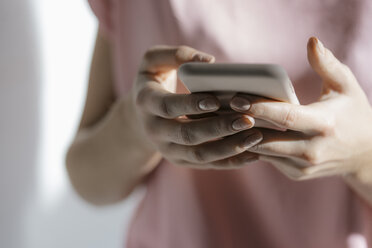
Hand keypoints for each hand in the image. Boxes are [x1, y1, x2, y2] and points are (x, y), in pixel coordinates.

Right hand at [132, 45, 262, 168]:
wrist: (141, 115)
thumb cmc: (153, 81)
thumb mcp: (153, 61)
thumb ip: (177, 55)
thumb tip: (209, 62)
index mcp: (146, 102)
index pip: (167, 106)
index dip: (190, 105)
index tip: (216, 100)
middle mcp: (154, 130)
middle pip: (186, 135)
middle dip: (218, 128)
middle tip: (247, 120)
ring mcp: (167, 149)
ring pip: (199, 155)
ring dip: (228, 148)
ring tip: (256, 137)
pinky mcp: (181, 160)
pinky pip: (207, 164)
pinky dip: (230, 161)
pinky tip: (252, 154)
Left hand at [230, 37, 371, 179]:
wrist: (365, 155)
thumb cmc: (353, 114)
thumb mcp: (346, 86)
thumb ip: (327, 64)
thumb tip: (311, 41)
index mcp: (324, 124)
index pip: (286, 116)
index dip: (259, 107)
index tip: (236, 98)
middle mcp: (311, 149)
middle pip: (266, 138)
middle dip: (238, 124)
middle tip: (214, 110)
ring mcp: (302, 166)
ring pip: (262, 151)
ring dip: (238, 136)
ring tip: (217, 121)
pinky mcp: (296, 174)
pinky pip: (267, 159)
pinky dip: (250, 146)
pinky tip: (233, 133)